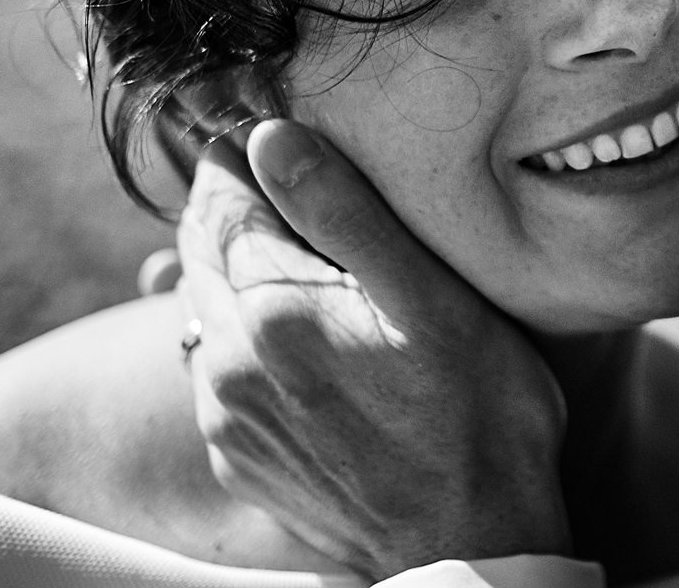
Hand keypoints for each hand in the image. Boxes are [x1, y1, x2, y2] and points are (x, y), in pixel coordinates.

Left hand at [176, 120, 571, 577]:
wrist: (471, 544)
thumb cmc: (478, 414)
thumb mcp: (431, 297)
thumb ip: (345, 213)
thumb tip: (269, 137)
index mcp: (276, 310)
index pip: (221, 198)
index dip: (242, 155)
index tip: (269, 133)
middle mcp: (231, 364)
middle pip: (200, 249)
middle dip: (231, 206)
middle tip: (279, 177)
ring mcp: (227, 418)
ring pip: (201, 309)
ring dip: (231, 271)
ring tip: (290, 249)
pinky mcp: (239, 457)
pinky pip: (214, 370)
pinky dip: (238, 336)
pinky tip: (292, 334)